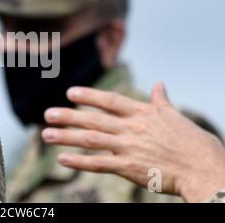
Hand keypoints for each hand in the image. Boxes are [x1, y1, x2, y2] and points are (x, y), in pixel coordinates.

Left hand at [41, 84, 224, 201]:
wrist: (204, 168)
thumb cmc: (192, 142)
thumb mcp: (175, 116)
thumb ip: (161, 100)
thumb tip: (159, 84)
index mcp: (142, 113)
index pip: (110, 101)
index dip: (89, 96)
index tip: (69, 92)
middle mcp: (132, 128)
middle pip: (93, 119)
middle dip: (68, 116)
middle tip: (47, 114)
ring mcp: (129, 147)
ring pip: (91, 139)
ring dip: (66, 137)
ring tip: (46, 134)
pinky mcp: (129, 168)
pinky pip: (99, 164)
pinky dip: (79, 161)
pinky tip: (62, 158)